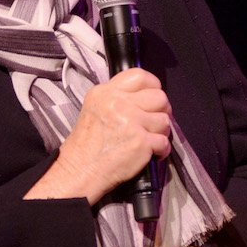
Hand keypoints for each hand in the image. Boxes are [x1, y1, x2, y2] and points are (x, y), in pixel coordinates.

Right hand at [25, 68, 171, 202]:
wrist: (81, 170)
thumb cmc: (88, 143)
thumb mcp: (95, 107)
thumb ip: (117, 98)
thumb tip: (145, 96)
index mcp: (106, 92)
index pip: (140, 76)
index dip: (153, 86)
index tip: (152, 98)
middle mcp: (119, 103)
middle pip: (159, 97)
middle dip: (161, 110)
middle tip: (153, 121)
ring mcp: (131, 122)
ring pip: (165, 120)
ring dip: (160, 132)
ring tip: (148, 139)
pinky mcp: (141, 142)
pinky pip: (164, 142)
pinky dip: (161, 150)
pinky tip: (150, 153)